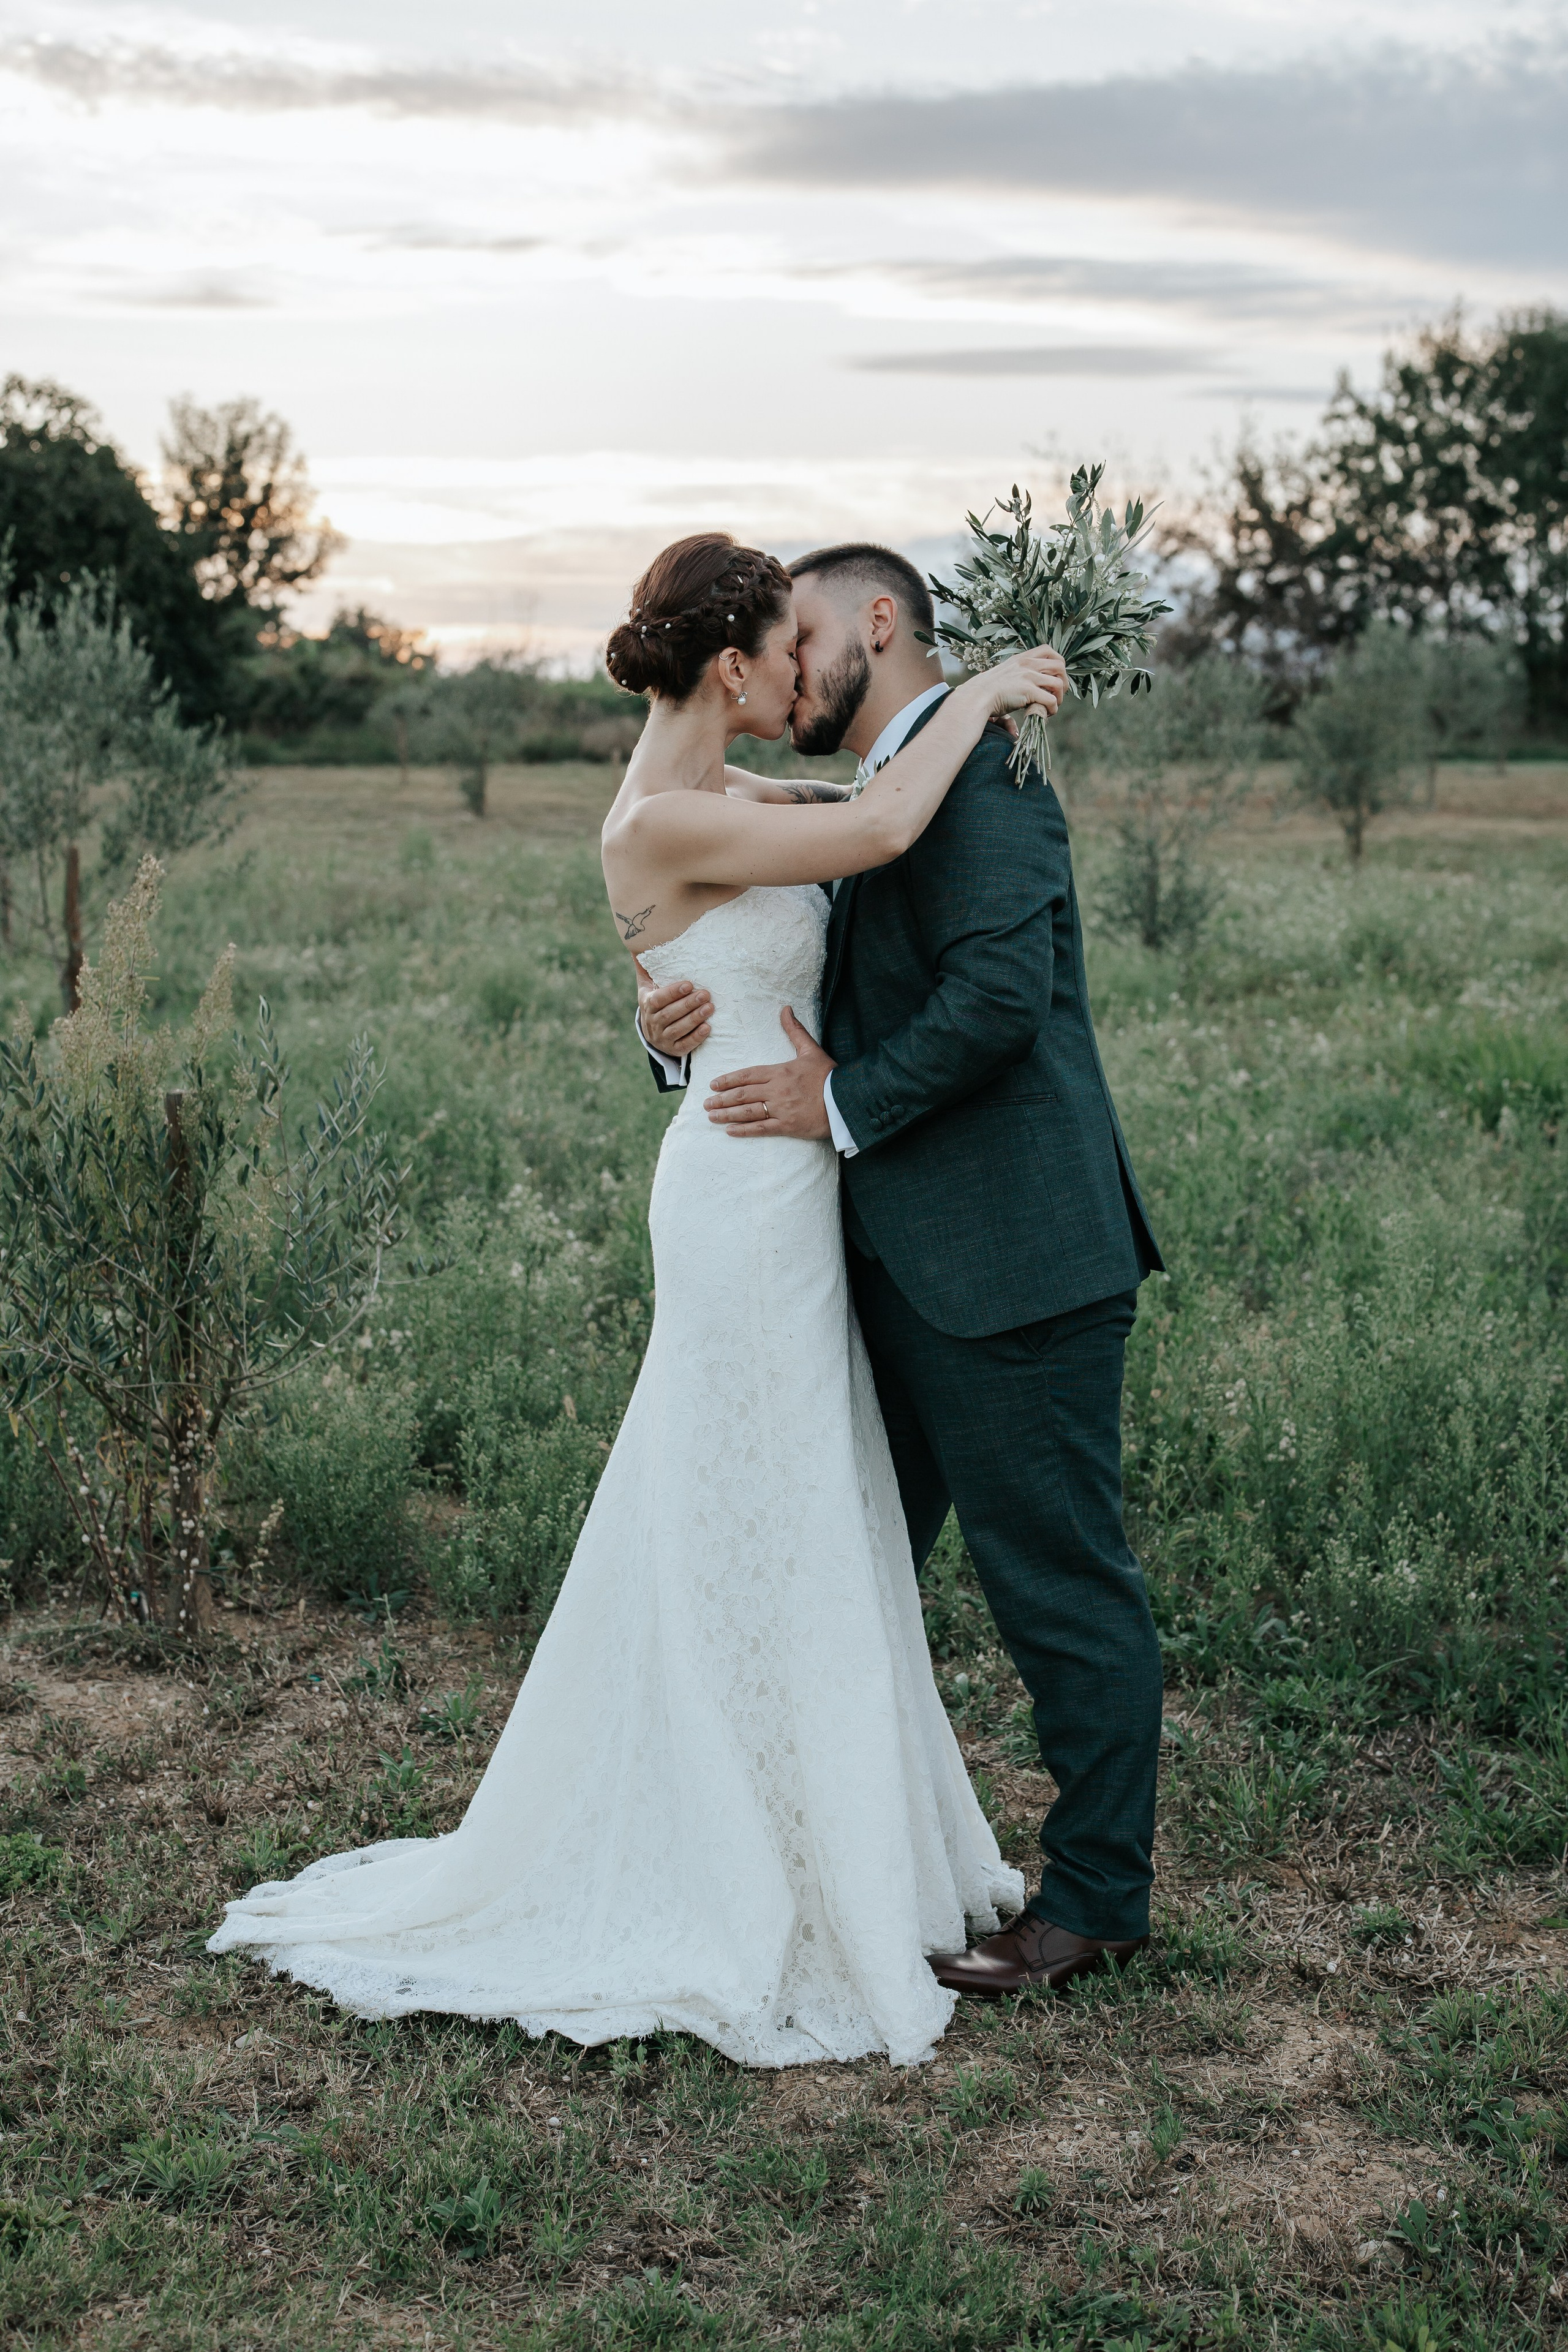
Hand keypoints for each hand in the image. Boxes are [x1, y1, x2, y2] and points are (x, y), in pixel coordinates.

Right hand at [635, 959, 712, 1056]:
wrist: (654, 1032)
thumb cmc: (656, 1001)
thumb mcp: (648, 985)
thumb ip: (646, 967)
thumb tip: (636, 942)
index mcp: (646, 1004)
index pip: (657, 999)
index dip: (672, 992)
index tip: (689, 984)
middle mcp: (652, 1023)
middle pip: (670, 1014)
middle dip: (688, 1004)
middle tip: (705, 994)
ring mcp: (662, 1038)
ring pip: (678, 1029)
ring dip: (694, 1018)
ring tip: (710, 1008)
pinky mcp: (673, 1049)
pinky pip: (685, 1045)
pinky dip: (696, 1037)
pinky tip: (708, 1028)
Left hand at [704, 1008, 832, 1139]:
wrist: (847, 1100)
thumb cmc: (829, 1075)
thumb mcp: (811, 1050)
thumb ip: (795, 1031)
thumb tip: (785, 1009)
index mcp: (780, 1071)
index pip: (747, 1075)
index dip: (728, 1080)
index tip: (714, 1084)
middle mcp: (777, 1090)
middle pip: (743, 1094)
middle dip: (722, 1099)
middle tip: (706, 1103)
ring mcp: (781, 1109)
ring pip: (748, 1112)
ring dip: (727, 1115)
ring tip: (712, 1117)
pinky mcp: (788, 1126)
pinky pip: (761, 1128)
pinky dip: (744, 1130)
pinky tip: (730, 1131)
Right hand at [962, 645, 1066, 723]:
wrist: (976, 697)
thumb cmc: (987, 690)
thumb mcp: (1004, 674)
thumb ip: (1018, 675)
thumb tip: (1028, 689)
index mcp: (1021, 658)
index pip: (1048, 650)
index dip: (1057, 663)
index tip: (1054, 676)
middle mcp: (1027, 664)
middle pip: (1059, 665)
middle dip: (1063, 681)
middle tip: (1057, 694)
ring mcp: (1028, 676)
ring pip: (1058, 684)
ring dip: (1060, 697)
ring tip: (1052, 706)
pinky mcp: (1028, 691)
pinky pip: (1051, 700)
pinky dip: (1053, 709)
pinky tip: (1046, 714)